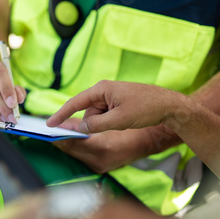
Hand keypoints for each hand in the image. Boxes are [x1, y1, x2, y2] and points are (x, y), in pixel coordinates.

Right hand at [47, 80, 180, 133]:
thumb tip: (81, 129)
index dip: (61, 114)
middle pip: (88, 113)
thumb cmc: (146, 108)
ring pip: (97, 117)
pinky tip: (127, 120)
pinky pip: (106, 116)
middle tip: (116, 124)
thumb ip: (96, 126)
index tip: (49, 124)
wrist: (170, 106)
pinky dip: (112, 122)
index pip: (75, 103)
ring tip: (126, 120)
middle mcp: (104, 90)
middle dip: (95, 123)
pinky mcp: (117, 102)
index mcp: (101, 89)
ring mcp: (111, 96)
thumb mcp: (118, 120)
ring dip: (106, 124)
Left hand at [52, 126, 154, 173]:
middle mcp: (99, 160)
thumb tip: (63, 123)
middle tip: (46, 132)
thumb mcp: (106, 119)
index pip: (72, 143)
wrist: (147, 140)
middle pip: (70, 150)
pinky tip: (68, 141)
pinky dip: (74, 149)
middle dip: (58, 140)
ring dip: (65, 145)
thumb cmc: (129, 124)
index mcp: (102, 146)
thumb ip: (83, 123)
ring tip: (55, 135)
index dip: (58, 136)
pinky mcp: (100, 168)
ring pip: (75, 154)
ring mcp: (100, 167)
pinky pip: (81, 157)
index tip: (47, 130)